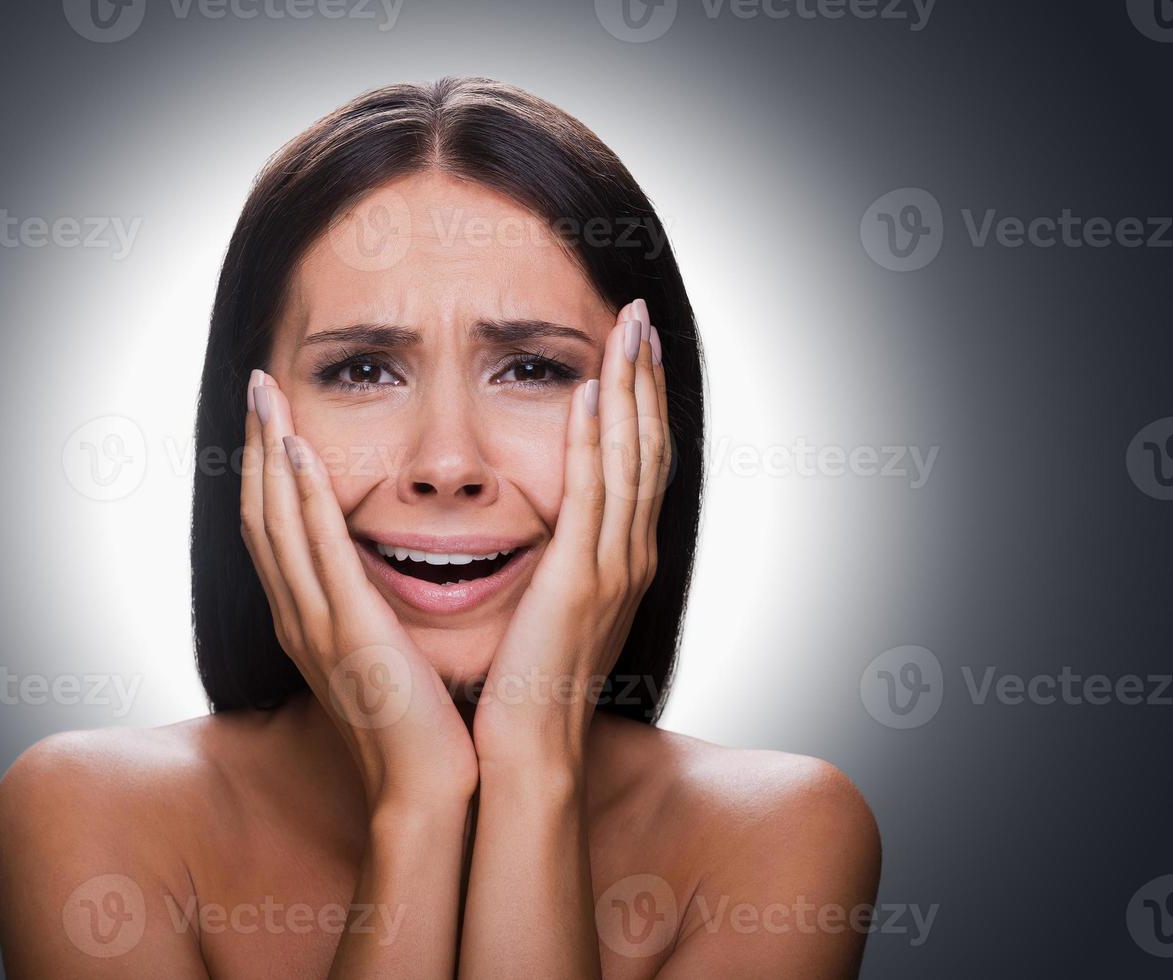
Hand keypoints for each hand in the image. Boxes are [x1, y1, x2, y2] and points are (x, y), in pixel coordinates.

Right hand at [240, 370, 478, 811]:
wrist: (426, 789)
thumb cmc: (417, 727)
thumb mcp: (383, 656)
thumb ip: (371, 612)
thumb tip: (382, 574)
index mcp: (308, 620)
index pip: (274, 529)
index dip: (264, 470)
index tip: (270, 417)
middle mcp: (299, 616)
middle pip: (260, 513)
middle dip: (254, 445)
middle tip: (256, 383)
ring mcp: (316, 623)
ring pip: (276, 520)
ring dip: (267, 452)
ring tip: (266, 394)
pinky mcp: (348, 630)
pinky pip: (316, 550)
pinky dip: (301, 496)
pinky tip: (296, 451)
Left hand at [472, 299, 669, 769]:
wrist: (528, 750)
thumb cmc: (530, 685)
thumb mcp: (552, 611)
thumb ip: (557, 563)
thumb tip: (541, 529)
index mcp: (620, 560)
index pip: (637, 463)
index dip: (640, 402)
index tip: (633, 348)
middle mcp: (629, 556)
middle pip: (648, 446)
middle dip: (646, 377)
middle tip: (640, 315)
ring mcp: (612, 566)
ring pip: (632, 458)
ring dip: (631, 389)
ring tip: (628, 329)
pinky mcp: (582, 579)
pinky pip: (594, 494)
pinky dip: (598, 439)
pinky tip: (592, 392)